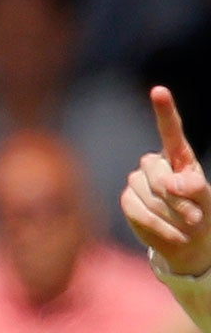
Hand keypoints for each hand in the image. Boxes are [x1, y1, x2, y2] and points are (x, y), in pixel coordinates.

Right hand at [122, 86, 210, 277]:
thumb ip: (194, 187)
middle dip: (176, 196)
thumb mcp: (206, 199)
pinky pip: (138, 210)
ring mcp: (138, 181)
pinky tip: (173, 233)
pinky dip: (159, 226)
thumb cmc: (201, 213)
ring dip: (172, 215)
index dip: (164, 111)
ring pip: (147, 193)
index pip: (170, 131)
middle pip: (157, 172)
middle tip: (195, 216)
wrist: (188, 241)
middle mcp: (155, 164)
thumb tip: (171, 183)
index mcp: (178, 157)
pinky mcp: (128, 200)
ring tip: (185, 226)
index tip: (159, 91)